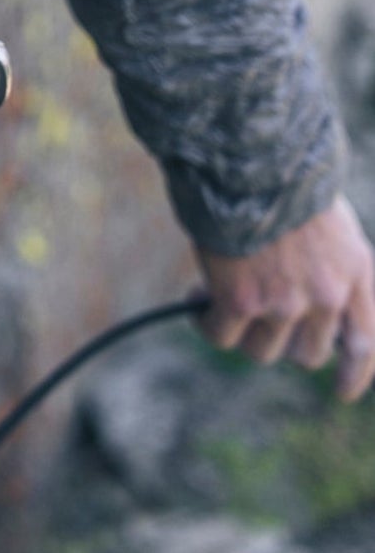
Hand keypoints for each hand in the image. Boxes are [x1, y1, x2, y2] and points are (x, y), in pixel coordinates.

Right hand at [196, 195, 374, 400]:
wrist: (251, 161)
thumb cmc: (284, 181)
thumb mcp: (331, 226)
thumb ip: (329, 269)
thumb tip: (301, 311)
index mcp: (358, 273)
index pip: (366, 342)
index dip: (354, 373)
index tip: (342, 391)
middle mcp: (329, 295)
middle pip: (307, 354)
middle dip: (280, 343)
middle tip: (256, 320)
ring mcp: (286, 302)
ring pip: (262, 351)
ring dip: (242, 333)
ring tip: (218, 305)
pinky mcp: (243, 301)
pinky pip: (222, 335)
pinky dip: (207, 324)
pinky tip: (195, 304)